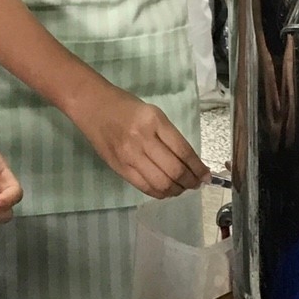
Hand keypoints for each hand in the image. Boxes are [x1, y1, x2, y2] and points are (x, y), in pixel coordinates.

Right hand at [73, 86, 208, 198]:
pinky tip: (166, 190)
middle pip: (174, 170)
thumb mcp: (153, 113)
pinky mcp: (119, 168)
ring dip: (177, 190)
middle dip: (190, 182)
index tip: (206, 175)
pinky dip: (160, 192)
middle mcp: (143, 139)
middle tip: (196, 183)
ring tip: (182, 188)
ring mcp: (129, 155)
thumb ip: (169, 136)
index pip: (183, 151)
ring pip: (161, 183)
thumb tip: (189, 162)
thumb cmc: (125, 105)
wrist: (92, 105)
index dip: (198, 168)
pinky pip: (144, 187)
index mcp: (155, 121)